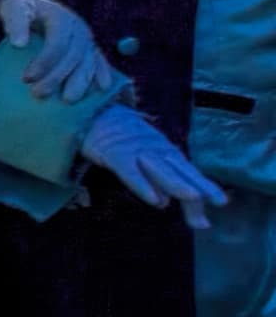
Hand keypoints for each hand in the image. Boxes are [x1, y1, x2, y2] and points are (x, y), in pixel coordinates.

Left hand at [0, 0, 114, 109]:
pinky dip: (102, 74)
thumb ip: (16, 23)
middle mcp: (79, 28)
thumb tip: (18, 44)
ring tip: (68, 100)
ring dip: (80, 82)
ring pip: (88, 61)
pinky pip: (99, 61)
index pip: (57, 43)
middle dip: (58, 77)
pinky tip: (103, 89)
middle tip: (39, 95)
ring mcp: (86, 38)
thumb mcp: (13, 8)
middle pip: (73, 56)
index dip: (44, 62)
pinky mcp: (89, 47)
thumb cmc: (21, 7)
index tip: (26, 79)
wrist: (33, 0)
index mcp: (61, 18)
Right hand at [84, 106, 221, 220]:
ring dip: (178, 183)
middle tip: (222, 202)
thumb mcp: (141, 159)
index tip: (221, 202)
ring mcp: (138, 150)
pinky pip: (131, 171)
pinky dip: (143, 185)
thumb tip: (165, 202)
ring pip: (161, 169)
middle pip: (182, 170)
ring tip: (195, 198)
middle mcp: (158, 150)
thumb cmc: (120, 140)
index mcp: (165, 152)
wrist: (95, 114)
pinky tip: (155, 201)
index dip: (206, 186)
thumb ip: (152, 180)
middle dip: (202, 186)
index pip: (189, 172)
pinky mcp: (116, 153)